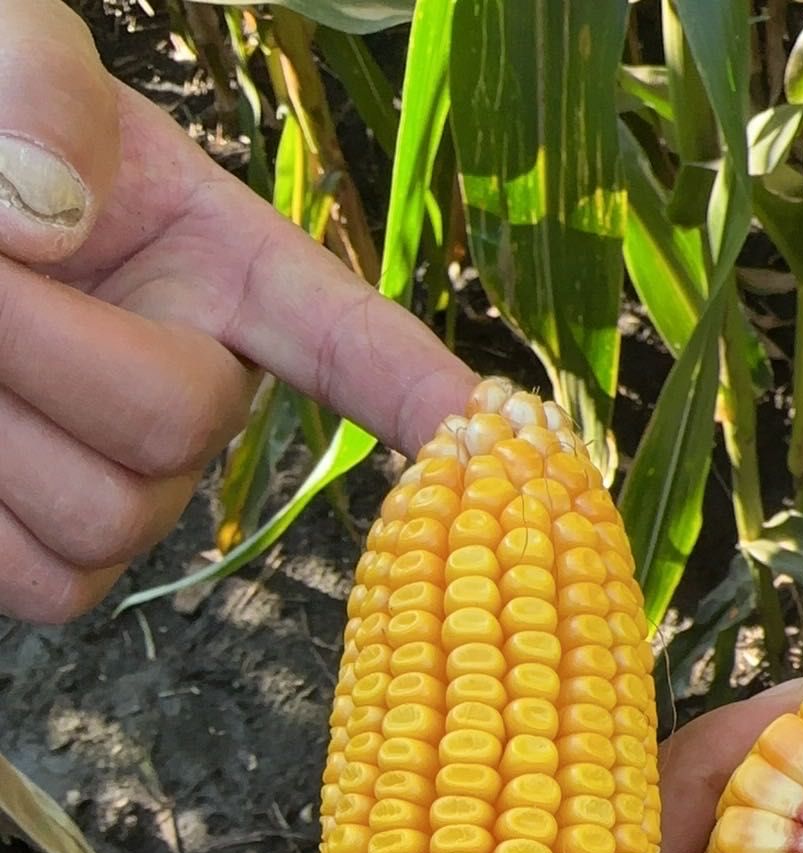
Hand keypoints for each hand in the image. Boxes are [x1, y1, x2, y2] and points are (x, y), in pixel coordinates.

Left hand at [0, 0, 473, 623]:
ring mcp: (131, 497)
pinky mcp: (54, 569)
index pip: (344, 337)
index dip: (416, 385)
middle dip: (52, 346)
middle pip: (180, 426)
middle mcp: (198, 397)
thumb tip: (51, 223)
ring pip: (107, 517)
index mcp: (220, 269)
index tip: (494, 430)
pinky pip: (45, 583)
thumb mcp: (1, 60)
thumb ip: (40, 87)